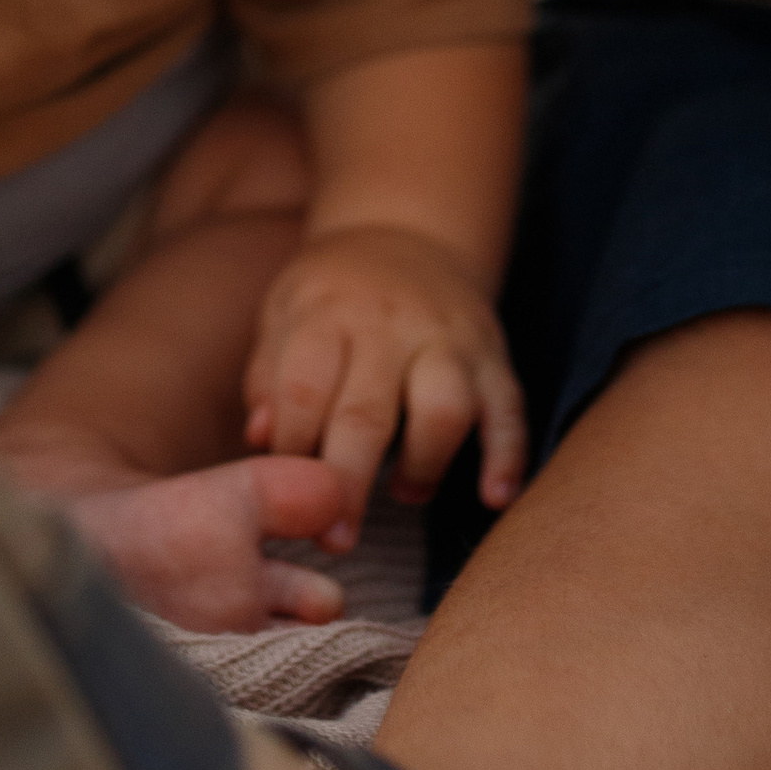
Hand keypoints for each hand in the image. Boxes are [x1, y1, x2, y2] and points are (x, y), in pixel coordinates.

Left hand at [243, 225, 527, 528]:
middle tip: (334, 539)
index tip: (283, 488)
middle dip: (348, 484)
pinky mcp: (494, 356)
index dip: (291, 449)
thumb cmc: (332, 292)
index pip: (304, 388)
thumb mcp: (284, 311)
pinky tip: (494, 498)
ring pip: (444, 408)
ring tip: (404, 494)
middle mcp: (389, 326)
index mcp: (327, 313)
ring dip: (425, 466)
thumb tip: (261, 438)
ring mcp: (448, 340)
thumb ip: (268, 374)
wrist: (406, 231)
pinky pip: (509, 409)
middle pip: (367, 413)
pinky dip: (507, 456)